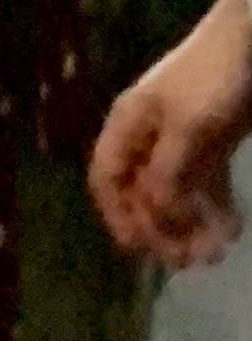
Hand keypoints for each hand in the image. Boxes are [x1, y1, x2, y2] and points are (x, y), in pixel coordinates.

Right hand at [91, 0, 251, 271]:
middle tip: (186, 262)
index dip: (116, 214)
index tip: (138, 249)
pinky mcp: (212, 141)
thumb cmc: (214, 78)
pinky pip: (206, 184)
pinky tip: (233, 231)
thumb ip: (168, 174)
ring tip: (214, 254)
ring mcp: (182, 138)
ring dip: (192, 225)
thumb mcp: (189, 128)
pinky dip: (216, 209)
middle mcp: (149, 135)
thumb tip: (156, 216)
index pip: (106, 177)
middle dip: (161, 229)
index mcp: (129, 124)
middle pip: (142, 191)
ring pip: (177, 193)